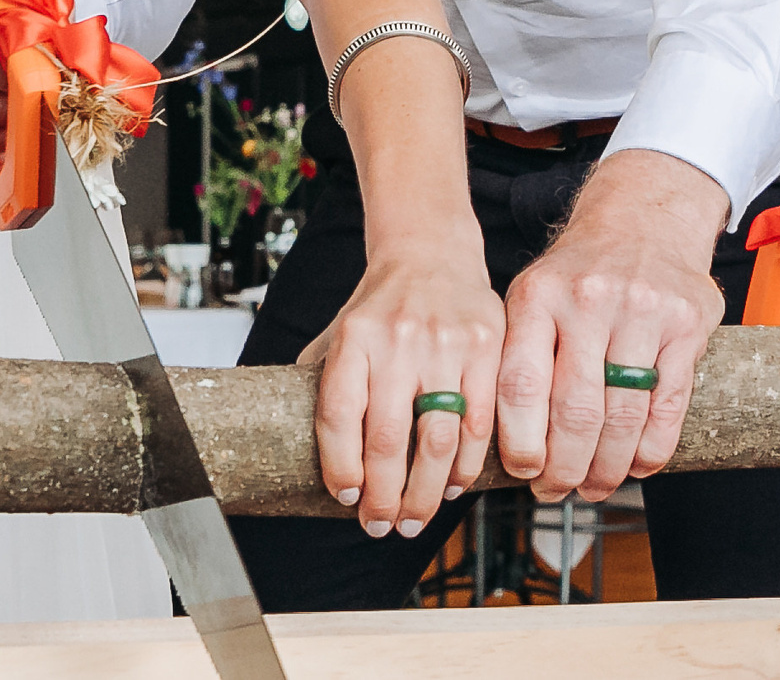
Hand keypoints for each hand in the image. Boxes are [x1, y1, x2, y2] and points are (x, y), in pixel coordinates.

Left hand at [300, 248, 501, 539]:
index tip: (345, 499)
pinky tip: (450, 486)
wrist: (432, 253)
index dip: (340, 467)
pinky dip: (465, 466)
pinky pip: (480, 424)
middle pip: (387, 439)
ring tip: (414, 519)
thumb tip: (293, 447)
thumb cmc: (380, 306)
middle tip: (381, 526)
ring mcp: (446, 343)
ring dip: (425, 493)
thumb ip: (320, 382)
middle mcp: (398, 340)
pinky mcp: (487, 349)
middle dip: (384, 497)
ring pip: (437, 440)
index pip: (338, 414)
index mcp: (354, 337)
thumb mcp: (339, 332)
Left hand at [498, 150, 725, 502]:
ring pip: (623, 416)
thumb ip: (516, 356)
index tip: (524, 473)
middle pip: (574, 411)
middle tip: (558, 492)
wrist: (644, 217)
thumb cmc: (578, 273)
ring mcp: (642, 311)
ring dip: (608, 468)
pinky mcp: (687, 324)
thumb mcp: (532, 295)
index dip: (522, 443)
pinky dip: (652, 449)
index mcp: (538, 296)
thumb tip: (493, 443)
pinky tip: (637, 466)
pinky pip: (668, 406)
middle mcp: (589, 300)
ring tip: (594, 487)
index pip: (521, 386)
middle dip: (565, 468)